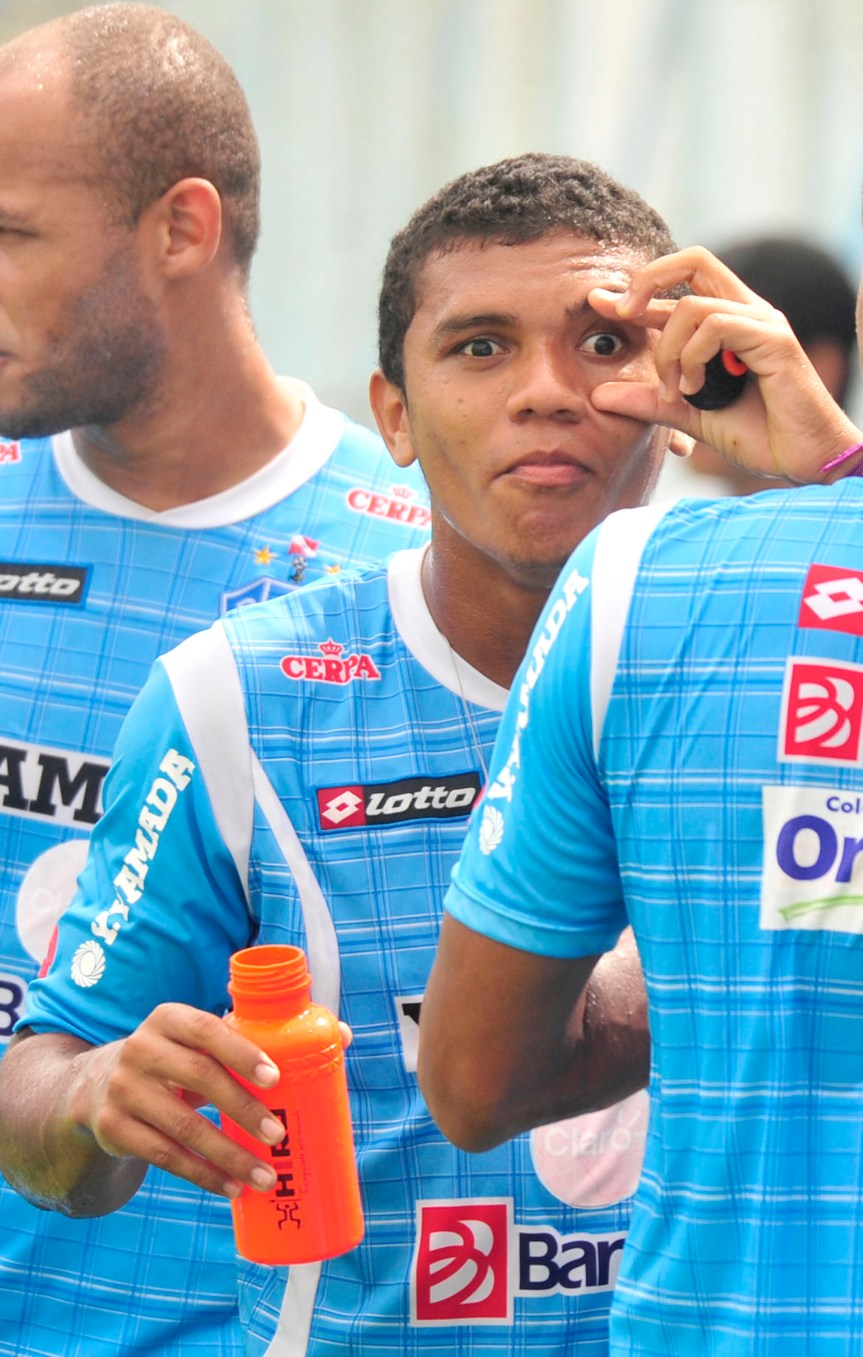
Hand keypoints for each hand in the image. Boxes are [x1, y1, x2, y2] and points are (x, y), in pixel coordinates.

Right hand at [69, 1002, 286, 1198]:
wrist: (98, 1085)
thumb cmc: (173, 1061)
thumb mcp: (194, 1041)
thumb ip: (245, 1042)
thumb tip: (332, 1039)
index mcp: (168, 1019)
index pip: (207, 1029)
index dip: (241, 1052)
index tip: (275, 1079)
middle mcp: (141, 1049)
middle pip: (199, 1077)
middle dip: (242, 1108)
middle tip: (277, 1134)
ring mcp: (123, 1089)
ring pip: (183, 1126)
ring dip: (228, 1155)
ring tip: (263, 1176)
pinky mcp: (113, 1128)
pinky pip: (165, 1156)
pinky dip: (203, 1174)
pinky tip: (231, 1187)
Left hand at [588, 246, 861, 484]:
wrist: (805, 459)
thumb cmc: (758, 435)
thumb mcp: (688, 415)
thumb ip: (649, 402)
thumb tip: (598, 396)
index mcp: (727, 323)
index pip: (678, 286)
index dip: (634, 289)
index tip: (597, 303)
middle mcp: (746, 311)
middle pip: (692, 259)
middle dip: (646, 281)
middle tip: (620, 314)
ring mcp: (761, 321)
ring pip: (692, 305)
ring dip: (668, 351)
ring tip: (673, 391)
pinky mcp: (773, 338)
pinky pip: (716, 325)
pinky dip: (693, 358)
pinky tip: (696, 390)